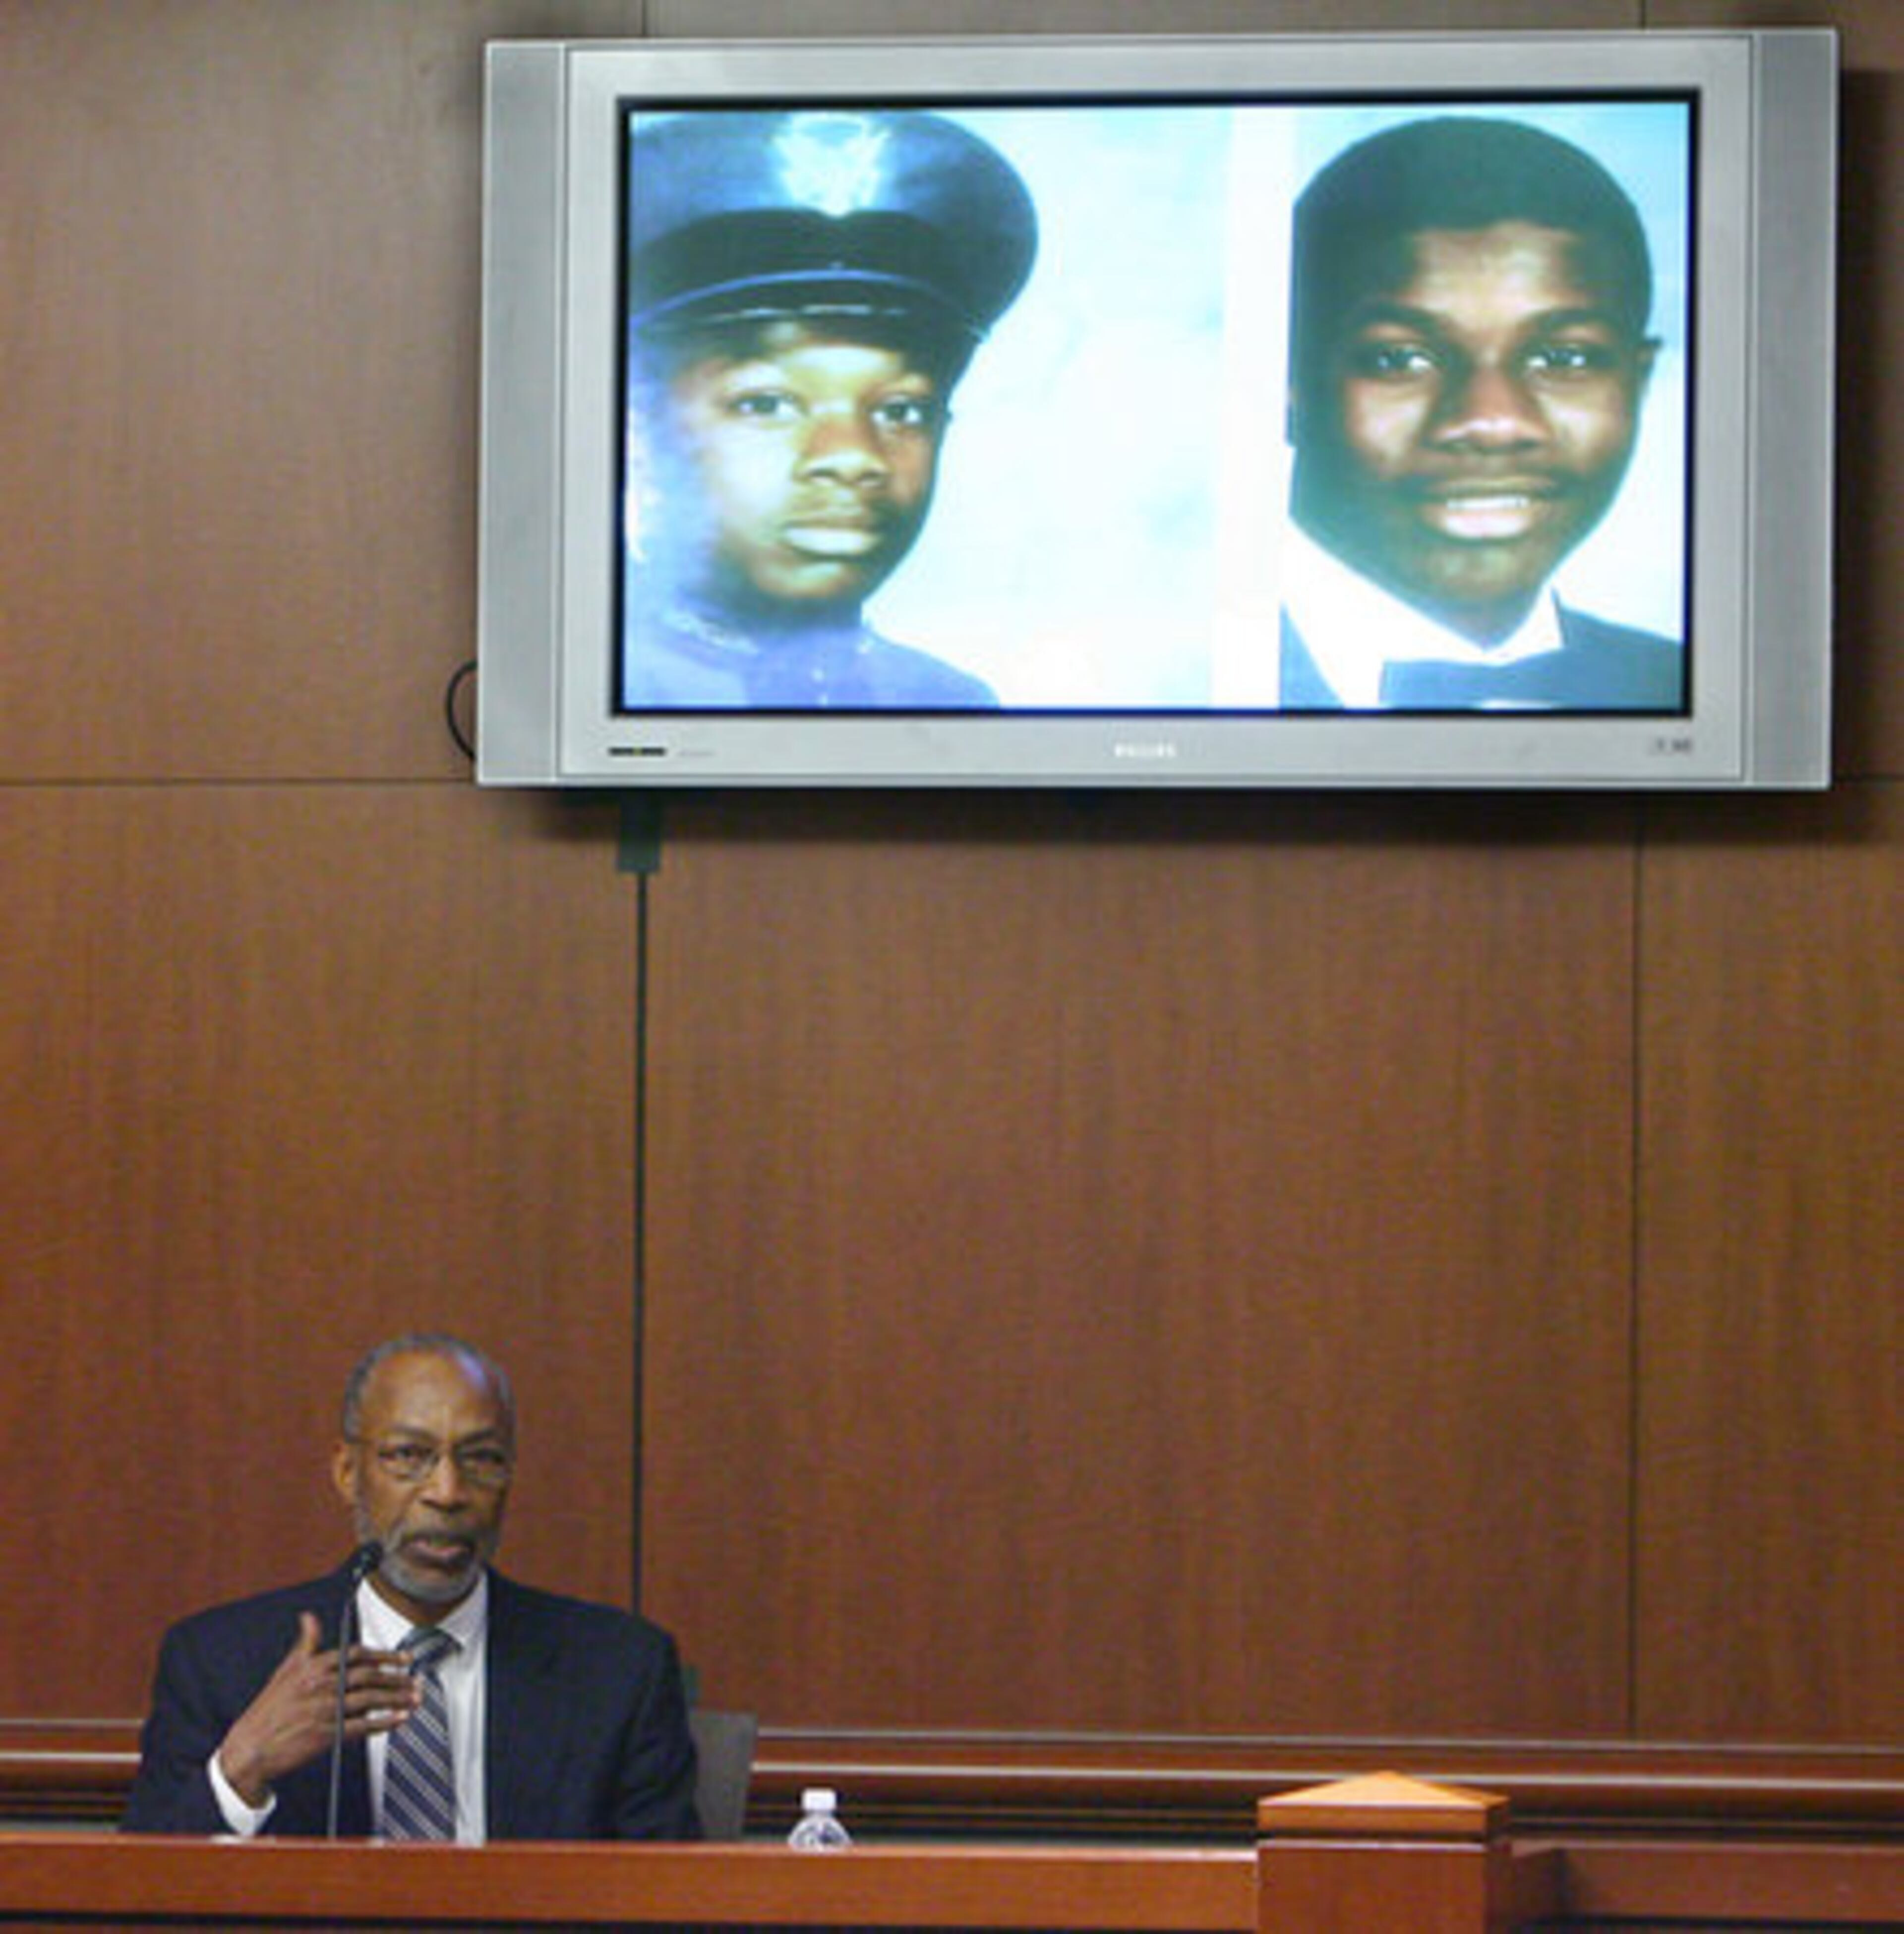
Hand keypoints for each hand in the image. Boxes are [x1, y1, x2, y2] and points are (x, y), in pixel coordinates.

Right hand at [215, 1611, 417, 1805]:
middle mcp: (322, 1686)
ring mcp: (326, 1711)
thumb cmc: (267, 1709)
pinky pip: (363, 1726)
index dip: (383, 1655)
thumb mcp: (285, 1670)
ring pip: (371, 1700)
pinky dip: (384, 1722)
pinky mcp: (327, 1735)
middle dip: (397, 1677)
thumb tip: (308, 1617)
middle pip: (369, 1676)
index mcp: (313, 1667)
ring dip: (397, 1698)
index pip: (357, 1655)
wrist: (249, 1748)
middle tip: (415, 1678)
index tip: (403, 1658)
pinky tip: (399, 1719)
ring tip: (415, 1697)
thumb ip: (305, 1642)